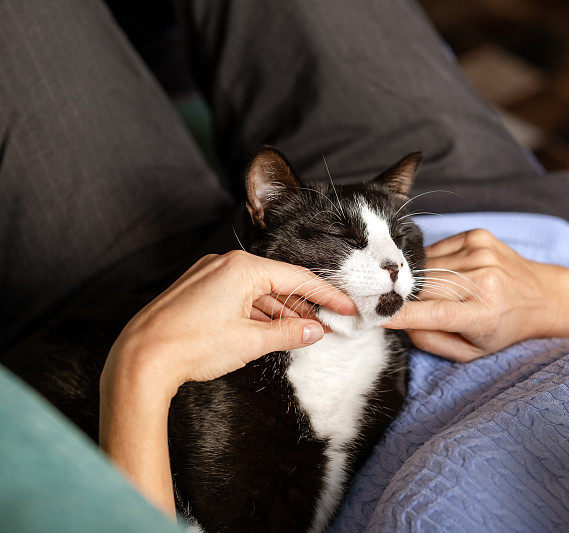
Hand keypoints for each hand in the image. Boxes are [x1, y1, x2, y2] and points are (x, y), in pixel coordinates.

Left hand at [98, 251, 355, 515]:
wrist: (140, 360)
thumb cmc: (192, 346)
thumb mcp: (250, 342)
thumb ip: (289, 333)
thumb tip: (315, 330)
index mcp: (242, 267)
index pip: (297, 278)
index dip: (326, 295)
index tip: (347, 308)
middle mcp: (224, 264)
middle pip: (277, 282)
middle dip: (303, 306)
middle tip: (328, 325)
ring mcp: (207, 276)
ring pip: (257, 291)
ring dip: (280, 312)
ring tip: (302, 333)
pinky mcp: (196, 292)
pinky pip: (237, 297)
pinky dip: (257, 313)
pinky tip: (270, 331)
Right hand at [384, 229, 568, 361]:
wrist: (542, 295)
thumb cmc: (503, 328)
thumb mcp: (471, 352)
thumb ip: (431, 341)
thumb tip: (399, 321)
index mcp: (483, 313)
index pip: (430, 314)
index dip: (398, 314)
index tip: (371, 314)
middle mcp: (482, 279)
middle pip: (423, 286)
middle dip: (408, 297)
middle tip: (403, 305)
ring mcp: (480, 252)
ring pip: (426, 265)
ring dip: (422, 280)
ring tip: (438, 291)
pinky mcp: (477, 235)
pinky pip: (436, 249)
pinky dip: (433, 263)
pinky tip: (449, 273)